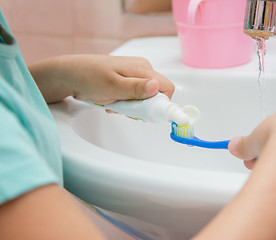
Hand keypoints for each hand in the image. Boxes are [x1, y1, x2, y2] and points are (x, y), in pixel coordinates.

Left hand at [29, 55, 174, 103]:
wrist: (69, 75)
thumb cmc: (87, 76)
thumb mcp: (111, 85)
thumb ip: (134, 88)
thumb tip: (156, 86)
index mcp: (142, 68)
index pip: (166, 88)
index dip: (160, 103)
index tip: (146, 113)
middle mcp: (142, 71)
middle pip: (156, 95)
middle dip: (144, 107)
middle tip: (126, 109)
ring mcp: (134, 77)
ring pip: (145, 99)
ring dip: (133, 107)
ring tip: (115, 105)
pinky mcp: (127, 83)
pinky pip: (135, 98)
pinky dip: (126, 104)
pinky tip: (113, 103)